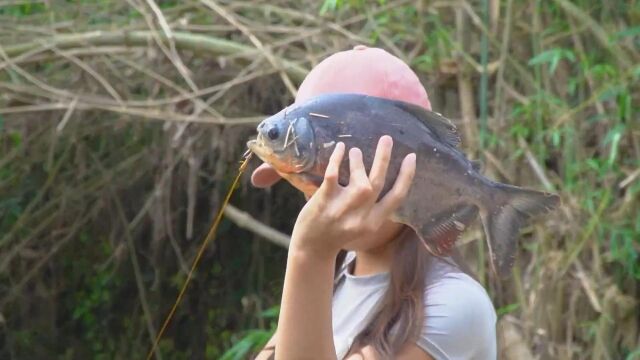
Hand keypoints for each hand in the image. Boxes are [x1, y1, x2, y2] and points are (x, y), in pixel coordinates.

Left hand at [290, 135, 416, 258]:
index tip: (412, 157)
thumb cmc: (339, 234)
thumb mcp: (364, 227)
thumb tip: (380, 178)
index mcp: (375, 222)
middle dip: (385, 157)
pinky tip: (340, 147)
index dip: (407, 175)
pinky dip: (338, 158)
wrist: (313, 248)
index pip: (397, 196)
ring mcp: (344, 207)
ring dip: (359, 160)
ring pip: (359, 177)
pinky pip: (334, 174)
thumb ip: (374, 209)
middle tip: (387, 138)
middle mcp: (363, 215)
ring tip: (357, 151)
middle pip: (379, 181)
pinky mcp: (325, 200)